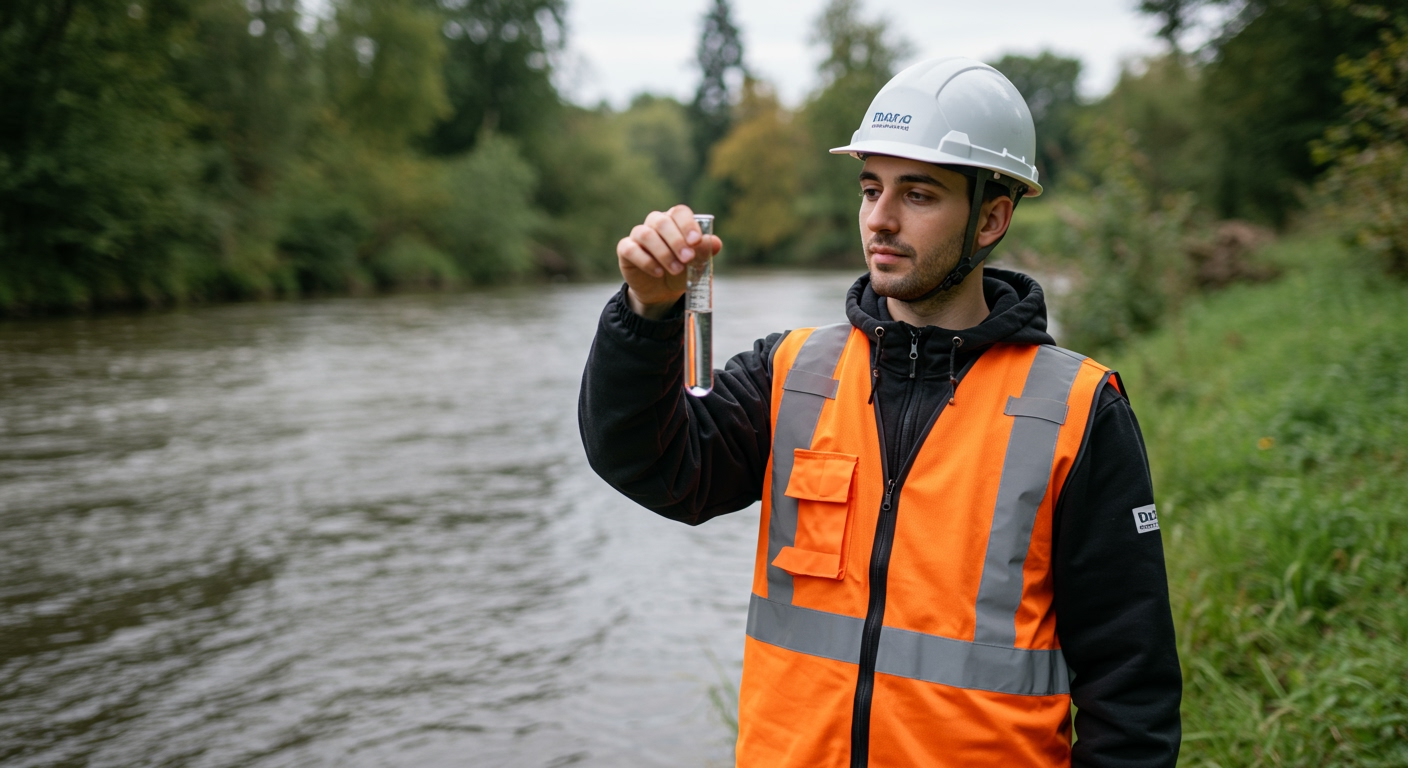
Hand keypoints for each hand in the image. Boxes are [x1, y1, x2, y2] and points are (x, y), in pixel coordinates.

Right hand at [616, 204, 721, 318]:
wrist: (663, 291)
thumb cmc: (682, 271)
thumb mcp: (696, 264)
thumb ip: (704, 252)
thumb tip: (715, 243)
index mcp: (675, 221)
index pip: (679, 212)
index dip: (687, 224)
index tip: (696, 241)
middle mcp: (655, 223)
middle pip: (662, 222)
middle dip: (676, 241)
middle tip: (687, 259)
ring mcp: (638, 235)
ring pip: (646, 234)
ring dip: (663, 253)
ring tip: (676, 270)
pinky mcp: (626, 250)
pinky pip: (630, 249)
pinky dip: (646, 261)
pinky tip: (658, 272)